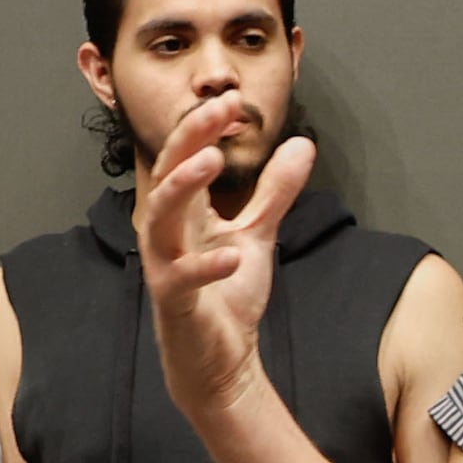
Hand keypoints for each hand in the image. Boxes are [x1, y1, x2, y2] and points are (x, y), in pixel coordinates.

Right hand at [135, 91, 309, 432]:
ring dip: (183, 186)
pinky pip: (182, 277)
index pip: (187, 154)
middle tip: (220, 109)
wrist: (221, 360)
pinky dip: (207, 266)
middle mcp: (167, 230)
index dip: (205, 125)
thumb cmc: (227, 296)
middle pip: (167, 171)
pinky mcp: (174, 300)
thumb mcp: (258, 234)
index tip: (233, 101)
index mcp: (184, 210)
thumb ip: (275, 192)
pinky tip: (234, 256)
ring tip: (212, 162)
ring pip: (160, 215)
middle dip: (191, 137)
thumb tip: (302, 145)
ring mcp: (165, 264)